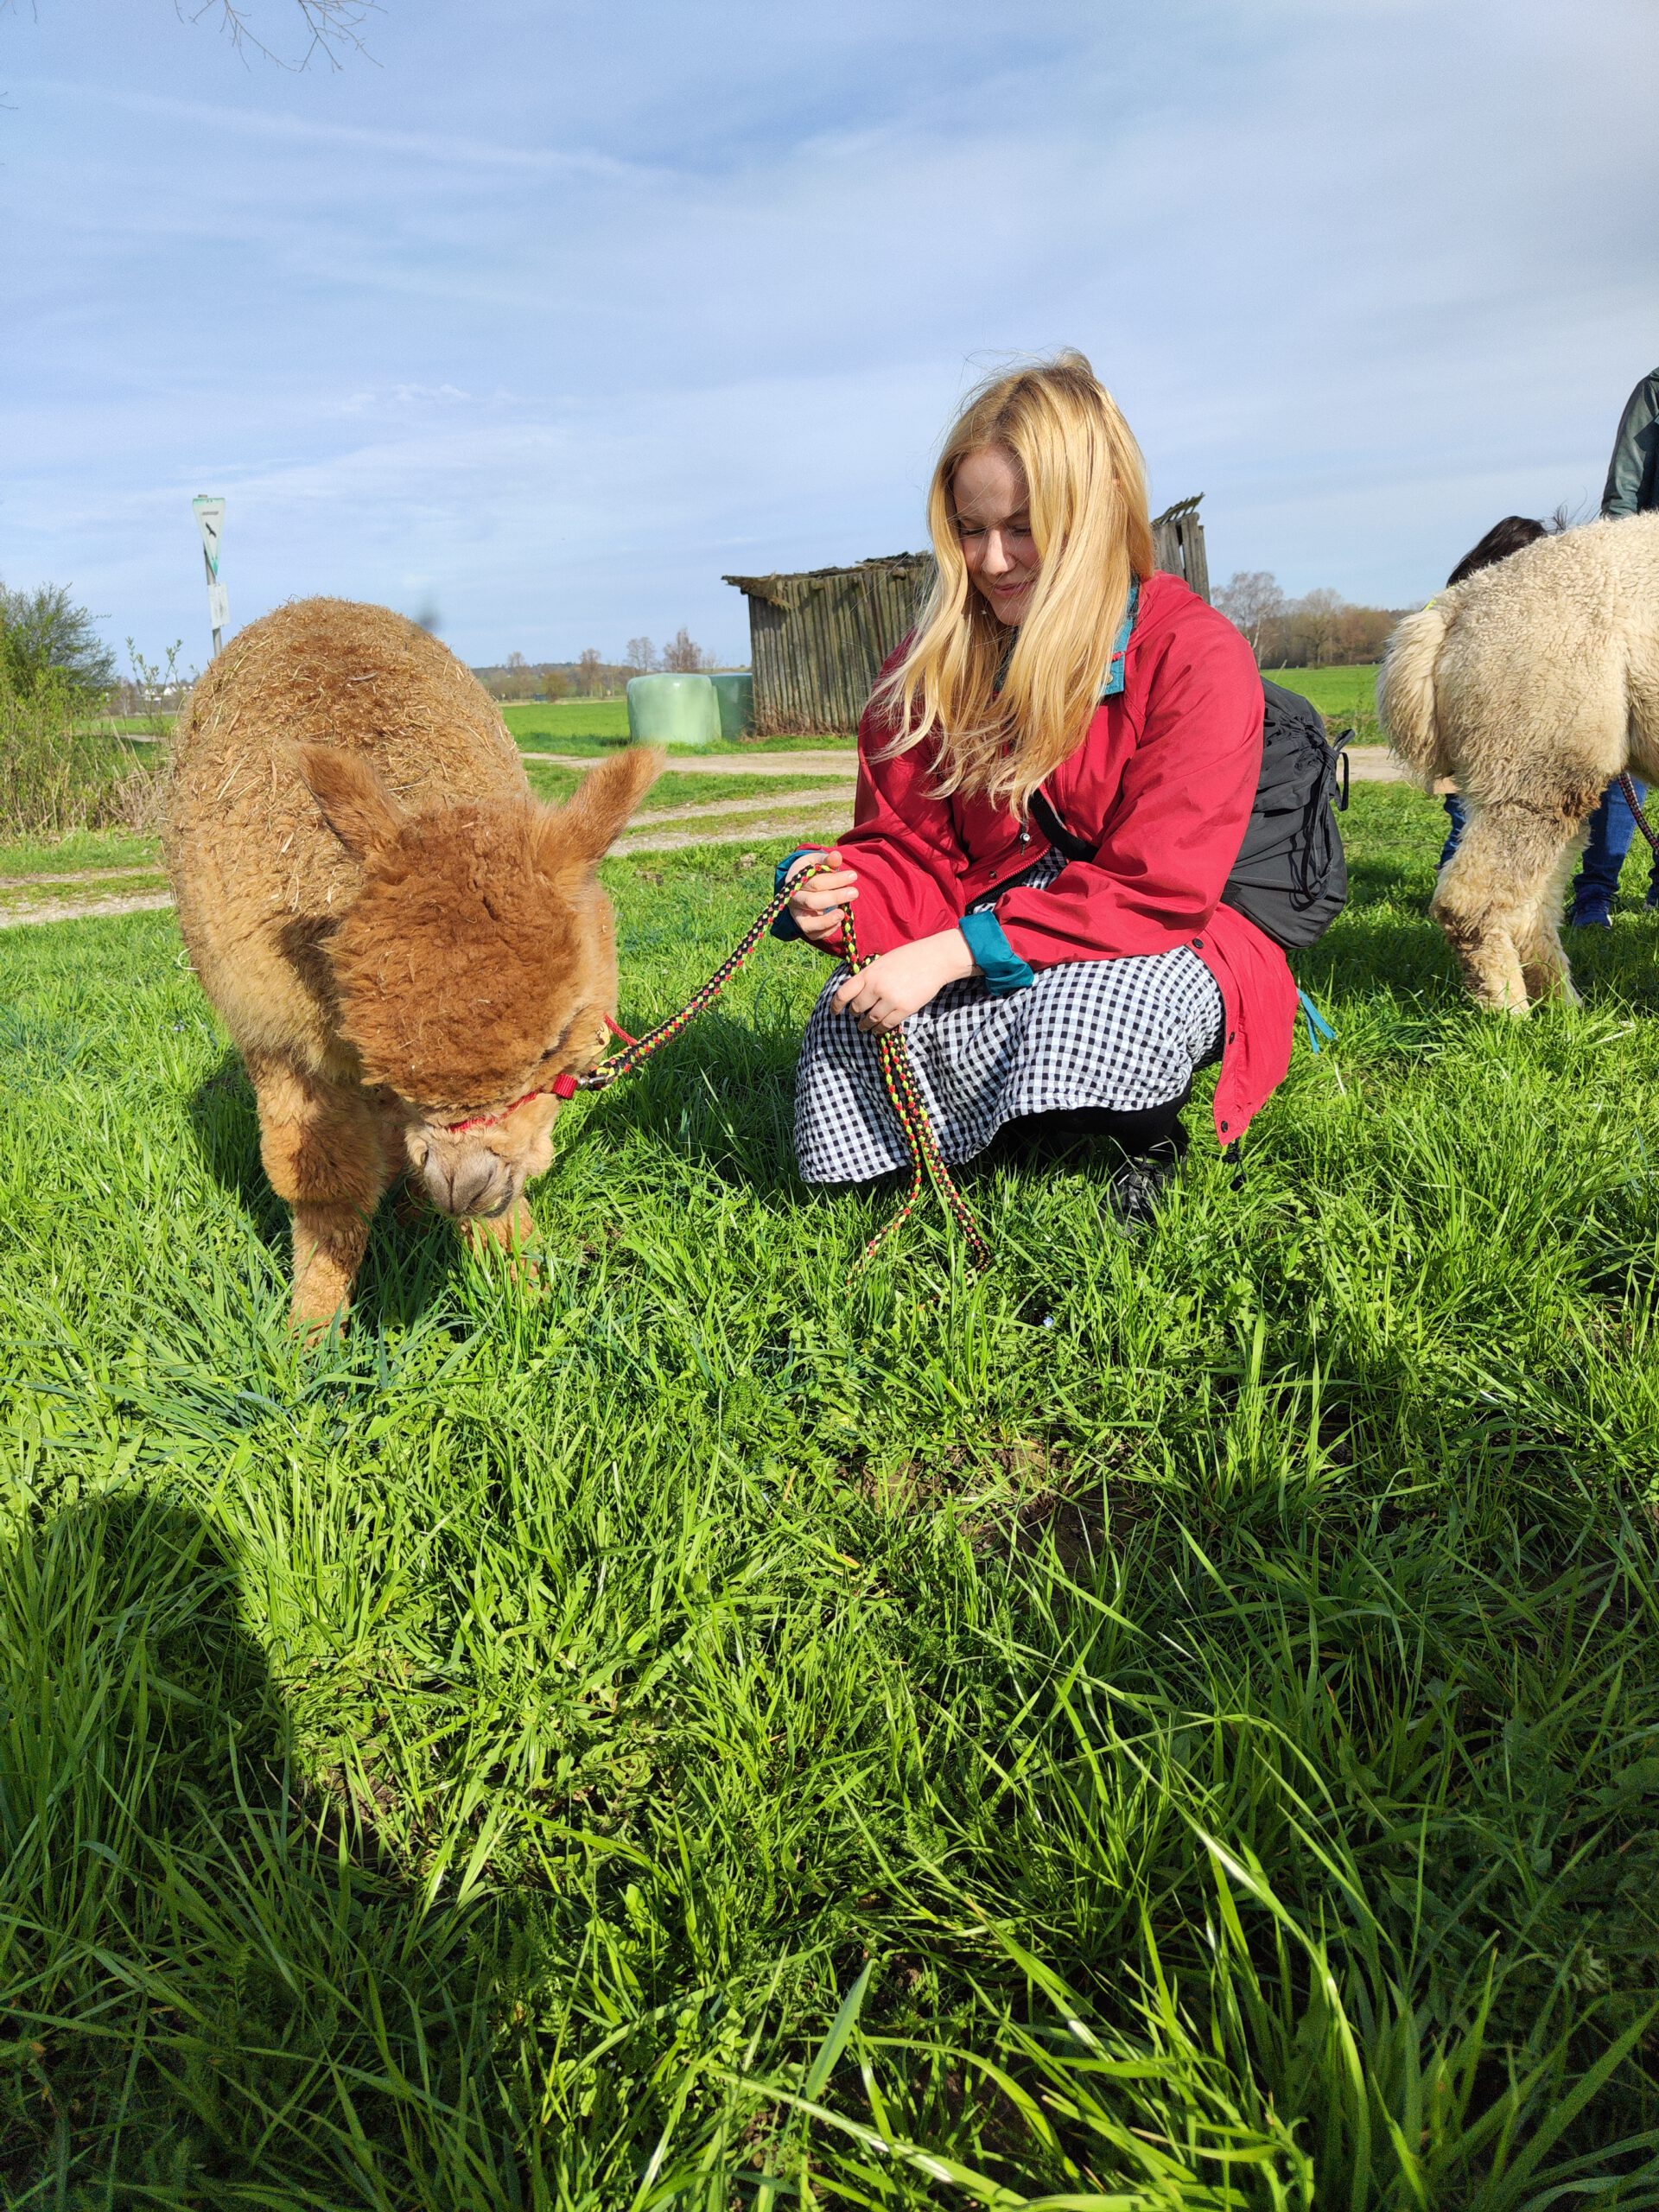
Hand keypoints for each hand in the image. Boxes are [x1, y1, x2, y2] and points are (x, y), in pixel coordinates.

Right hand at [786, 847, 857, 942]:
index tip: (853, 876)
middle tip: (855, 892)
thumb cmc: (812, 872)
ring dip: (827, 921)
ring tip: (843, 914)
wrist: (802, 885)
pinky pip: (813, 935)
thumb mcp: (817, 862)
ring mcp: (797, 915)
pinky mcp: (804, 927)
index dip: (835, 880)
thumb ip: (827, 861)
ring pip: (808, 924)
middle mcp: (793, 900)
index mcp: (795, 881)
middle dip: (835, 898)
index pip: (816, 883)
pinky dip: (827, 931)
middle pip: (812, 902)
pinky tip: (839, 921)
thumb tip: (836, 855)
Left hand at [831, 929, 976, 1035]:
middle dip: (856, 1014)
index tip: (835, 1012)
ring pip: (871, 1019)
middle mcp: (876, 987)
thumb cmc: (908, 957)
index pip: (844, 993)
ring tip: (865, 1027)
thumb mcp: (882, 961)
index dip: (836, 1005)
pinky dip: (880, 1029)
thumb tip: (858, 992)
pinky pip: (886, 1024)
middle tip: (857, 1017)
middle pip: (857, 1008)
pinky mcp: (904, 1009)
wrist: (934, 959)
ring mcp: (890, 999)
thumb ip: (869, 976)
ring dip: (866, 1025)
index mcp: (869, 973)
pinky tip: (879, 1029)